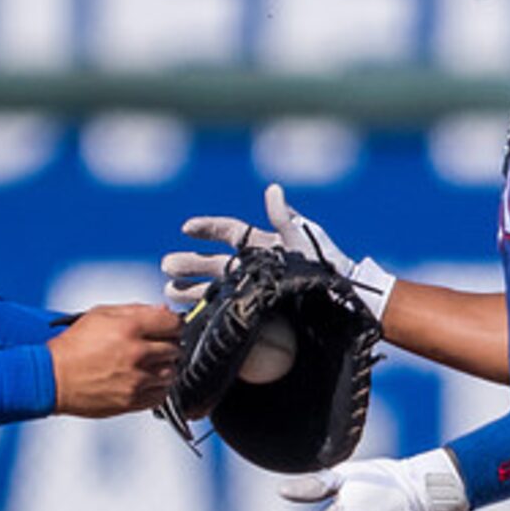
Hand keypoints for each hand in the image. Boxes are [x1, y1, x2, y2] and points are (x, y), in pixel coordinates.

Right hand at [48, 304, 180, 416]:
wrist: (53, 378)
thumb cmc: (72, 347)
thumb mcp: (100, 315)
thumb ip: (134, 310)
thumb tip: (162, 311)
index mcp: (130, 327)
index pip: (174, 324)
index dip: (174, 325)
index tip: (169, 329)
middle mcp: (136, 353)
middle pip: (175, 349)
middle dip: (168, 346)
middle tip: (156, 347)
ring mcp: (136, 379)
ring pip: (171, 373)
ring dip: (164, 368)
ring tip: (147, 365)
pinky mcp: (132, 400)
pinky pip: (161, 394)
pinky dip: (157, 388)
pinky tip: (144, 381)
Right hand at [161, 184, 393, 318]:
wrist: (343, 299)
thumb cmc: (327, 265)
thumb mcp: (306, 238)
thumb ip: (285, 218)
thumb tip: (272, 190)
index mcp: (263, 246)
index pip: (229, 233)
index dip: (207, 229)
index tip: (186, 229)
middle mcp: (255, 268)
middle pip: (215, 263)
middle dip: (189, 264)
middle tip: (166, 267)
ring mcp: (256, 291)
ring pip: (216, 288)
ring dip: (192, 290)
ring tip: (170, 294)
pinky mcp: (259, 314)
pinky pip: (230, 313)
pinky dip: (210, 315)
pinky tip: (192, 320)